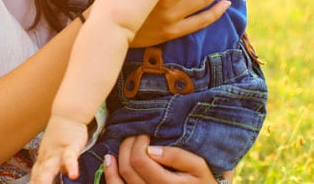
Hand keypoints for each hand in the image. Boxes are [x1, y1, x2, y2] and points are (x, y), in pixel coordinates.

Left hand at [31, 116, 87, 182]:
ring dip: (45, 180)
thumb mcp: (58, 152)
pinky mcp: (70, 145)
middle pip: (38, 175)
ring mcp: (57, 151)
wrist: (67, 114)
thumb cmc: (62, 134)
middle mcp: (47, 157)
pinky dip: (71, 166)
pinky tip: (74, 175)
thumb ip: (59, 165)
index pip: (35, 178)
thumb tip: (65, 174)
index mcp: (43, 160)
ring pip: (50, 167)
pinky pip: (70, 157)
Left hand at [103, 135, 230, 182]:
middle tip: (136, 136)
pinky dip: (110, 174)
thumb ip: (178, 157)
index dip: (138, 143)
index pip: (140, 160)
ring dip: (118, 157)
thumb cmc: (203, 182)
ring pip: (118, 180)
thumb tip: (151, 149)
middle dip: (128, 146)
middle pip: (128, 168)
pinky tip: (111, 160)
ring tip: (125, 143)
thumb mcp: (199, 167)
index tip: (145, 134)